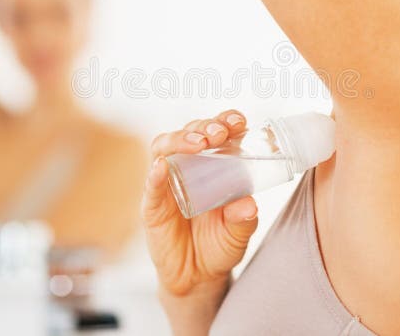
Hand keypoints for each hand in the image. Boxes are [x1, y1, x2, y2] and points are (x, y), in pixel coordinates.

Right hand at [142, 110, 258, 297]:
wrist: (198, 277)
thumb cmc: (219, 244)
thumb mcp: (239, 232)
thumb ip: (244, 219)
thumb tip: (249, 204)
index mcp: (212, 164)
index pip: (214, 132)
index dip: (224, 121)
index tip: (239, 122)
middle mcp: (187, 167)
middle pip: (188, 133)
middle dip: (204, 127)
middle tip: (219, 134)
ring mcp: (166, 184)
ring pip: (164, 149)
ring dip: (180, 140)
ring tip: (198, 144)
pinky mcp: (152, 207)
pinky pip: (150, 187)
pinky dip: (155, 175)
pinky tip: (162, 168)